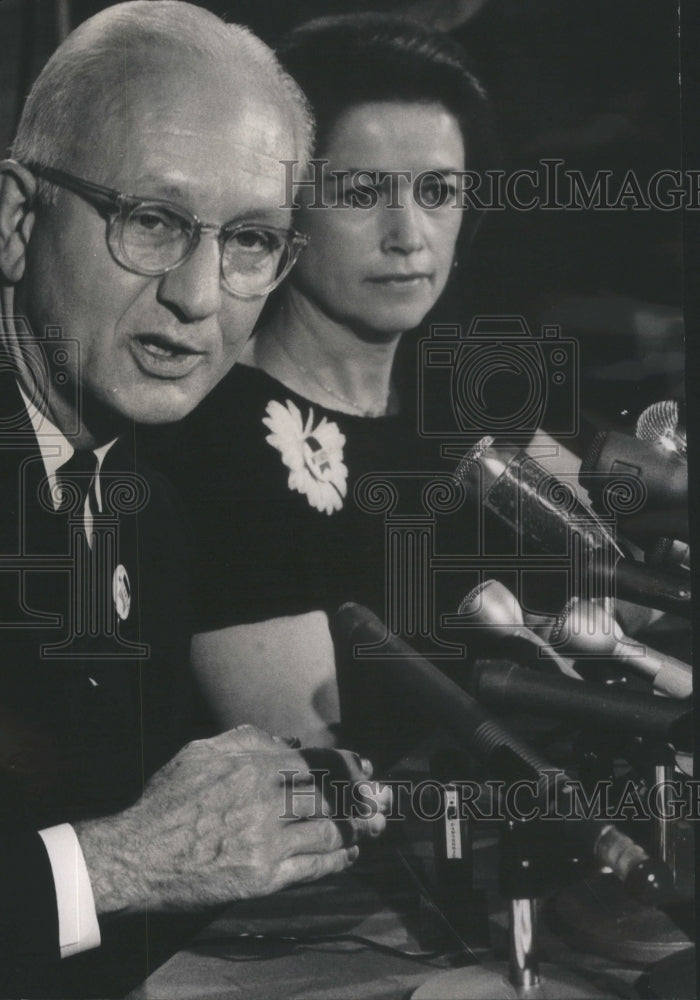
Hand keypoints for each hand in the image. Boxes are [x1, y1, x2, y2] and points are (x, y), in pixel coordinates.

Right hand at [74, 725, 387, 914]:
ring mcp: (267, 840)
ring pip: (328, 830)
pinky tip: (349, 856)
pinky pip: (312, 867)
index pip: (316, 762)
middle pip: (330, 795)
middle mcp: (265, 800)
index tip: (366, 770)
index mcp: (254, 766)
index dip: (348, 766)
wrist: (137, 854)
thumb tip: (288, 741)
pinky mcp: (262, 877)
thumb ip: (247, 738)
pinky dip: (337, 861)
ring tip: (374, 826)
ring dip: (358, 828)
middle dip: (363, 797)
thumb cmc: (167, 802)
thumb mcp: (201, 750)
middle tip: (383, 800)